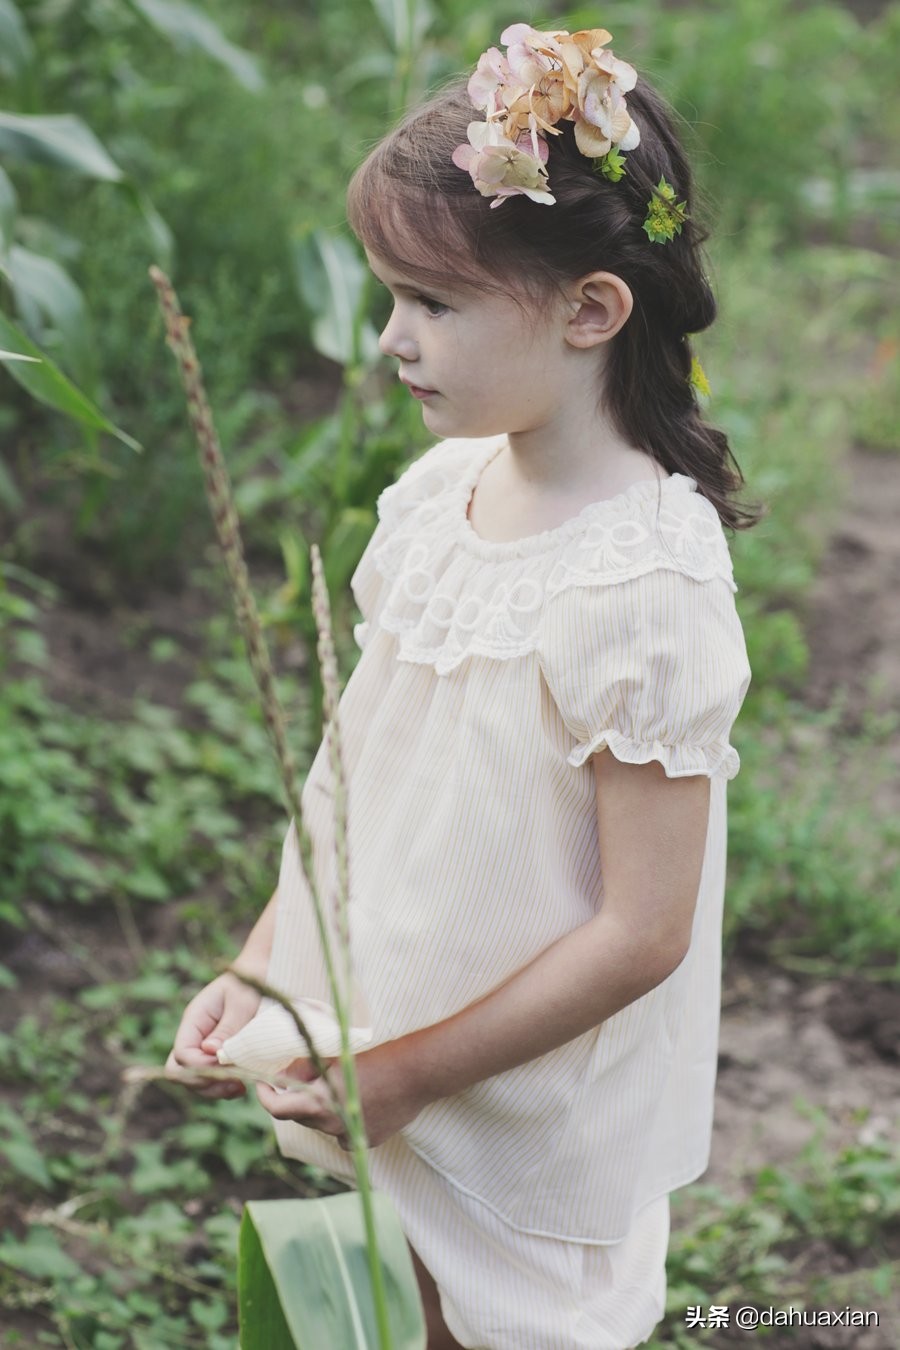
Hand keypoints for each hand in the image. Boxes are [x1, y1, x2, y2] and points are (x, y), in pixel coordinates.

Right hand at [165, 970, 261, 1099]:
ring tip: (241, 1087)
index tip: (227, 1066)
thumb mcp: (242, 1002)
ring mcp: (204, 1048)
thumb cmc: (252, 984)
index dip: (200, 1067)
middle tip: (233, 1083)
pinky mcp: (218, 1057)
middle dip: (203, 1082)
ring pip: (194, 1080)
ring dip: (214, 1089)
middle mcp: (194, 1036)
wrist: (263, 976)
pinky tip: (243, 1084)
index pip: (182, 1054)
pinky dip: (223, 1087)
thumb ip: (227, 1027)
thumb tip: (210, 1051)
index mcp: (194, 1020)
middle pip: (180, 1072)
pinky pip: (211, 1079)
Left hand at [256, 1040, 427, 1148]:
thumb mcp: (333, 1055)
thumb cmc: (375, 1056)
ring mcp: (350, 1136)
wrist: (416, 1072)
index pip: (277, 1108)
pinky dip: (345, 1119)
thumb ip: (304, 1069)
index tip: (262, 1084)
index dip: (264, 1095)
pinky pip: (346, 1132)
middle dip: (297, 1097)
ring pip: (324, 1124)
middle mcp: (330, 1125)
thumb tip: (283, 1077)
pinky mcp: (368, 1140)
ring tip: (343, 1083)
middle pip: (300, 1115)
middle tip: (307, 1074)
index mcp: (318, 1103)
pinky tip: (363, 1100)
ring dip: (323, 1107)